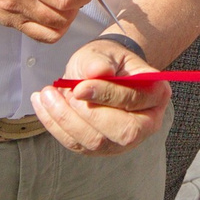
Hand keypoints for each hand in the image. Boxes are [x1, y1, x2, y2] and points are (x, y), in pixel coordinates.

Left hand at [32, 35, 168, 154]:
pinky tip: (43, 106)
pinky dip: (55, 126)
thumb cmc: (107, 60)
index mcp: (156, 95)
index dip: (106, 95)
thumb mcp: (104, 52)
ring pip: (97, 142)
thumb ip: (100, 60)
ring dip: (66, 120)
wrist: (100, 71)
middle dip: (88, 115)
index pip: (135, 100)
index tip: (79, 87)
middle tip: (64, 93)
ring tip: (46, 95)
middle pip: (123, 132)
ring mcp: (124, 140)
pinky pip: (77, 145)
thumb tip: (98, 71)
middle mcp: (147, 123)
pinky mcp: (101, 148)